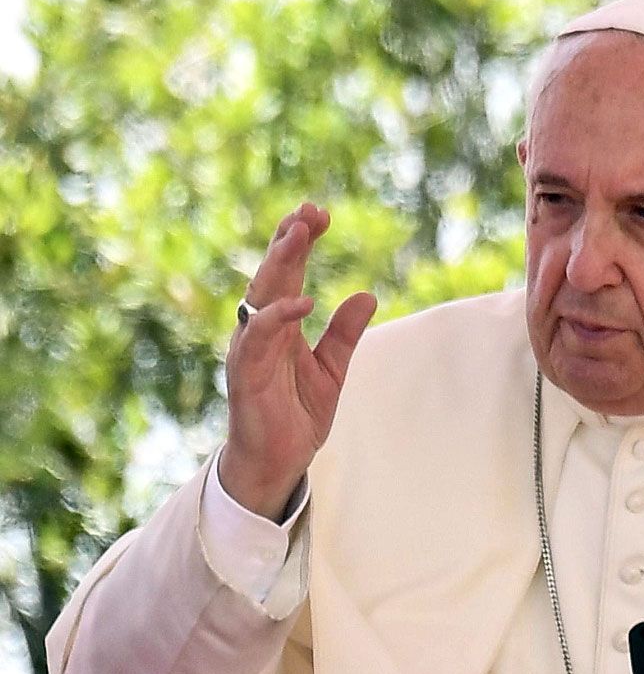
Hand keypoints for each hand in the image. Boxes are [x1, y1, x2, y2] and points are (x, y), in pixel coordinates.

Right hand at [222, 201, 377, 519]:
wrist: (279, 462)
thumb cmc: (297, 415)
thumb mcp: (332, 370)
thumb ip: (345, 335)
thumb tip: (367, 295)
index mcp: (279, 324)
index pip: (287, 272)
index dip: (299, 241)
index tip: (321, 213)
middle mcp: (259, 330)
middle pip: (272, 274)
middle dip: (288, 240)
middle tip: (310, 211)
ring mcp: (250, 349)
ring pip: (261, 295)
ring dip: (280, 264)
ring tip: (300, 235)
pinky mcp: (246, 374)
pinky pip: (259, 338)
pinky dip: (278, 317)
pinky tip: (304, 302)